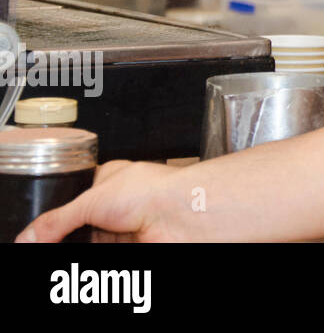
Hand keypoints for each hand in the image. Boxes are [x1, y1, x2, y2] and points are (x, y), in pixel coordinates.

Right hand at [16, 160, 187, 242]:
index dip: (58, 214)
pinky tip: (85, 251)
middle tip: (45, 244)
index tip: (39, 231)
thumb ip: (57, 220)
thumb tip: (30, 236)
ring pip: (89, 241)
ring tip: (61, 247)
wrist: (180, 215)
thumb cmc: (151, 192)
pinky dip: (90, 258)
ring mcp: (123, 227)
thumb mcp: (90, 201)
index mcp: (109, 179)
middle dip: (65, 235)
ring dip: (77, 246)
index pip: (74, 198)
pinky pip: (103, 254)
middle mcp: (118, 202)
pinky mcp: (129, 246)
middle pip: (79, 224)